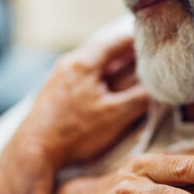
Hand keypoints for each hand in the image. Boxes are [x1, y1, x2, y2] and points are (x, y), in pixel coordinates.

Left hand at [17, 35, 148, 167]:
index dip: (141, 41)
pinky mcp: (55, 93)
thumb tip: (160, 88)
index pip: (118, 41)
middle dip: (128, 55)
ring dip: (113, 68)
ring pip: (93, 65)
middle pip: (104, 51)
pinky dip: (100, 79)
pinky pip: (83, 77)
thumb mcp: (115, 116)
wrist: (33, 152)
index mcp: (84, 62)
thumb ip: (140, 98)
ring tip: (132, 75)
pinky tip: (107, 92)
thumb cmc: (74, 133)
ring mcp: (59, 77)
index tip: (157, 44)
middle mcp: (69, 64)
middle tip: (149, 60)